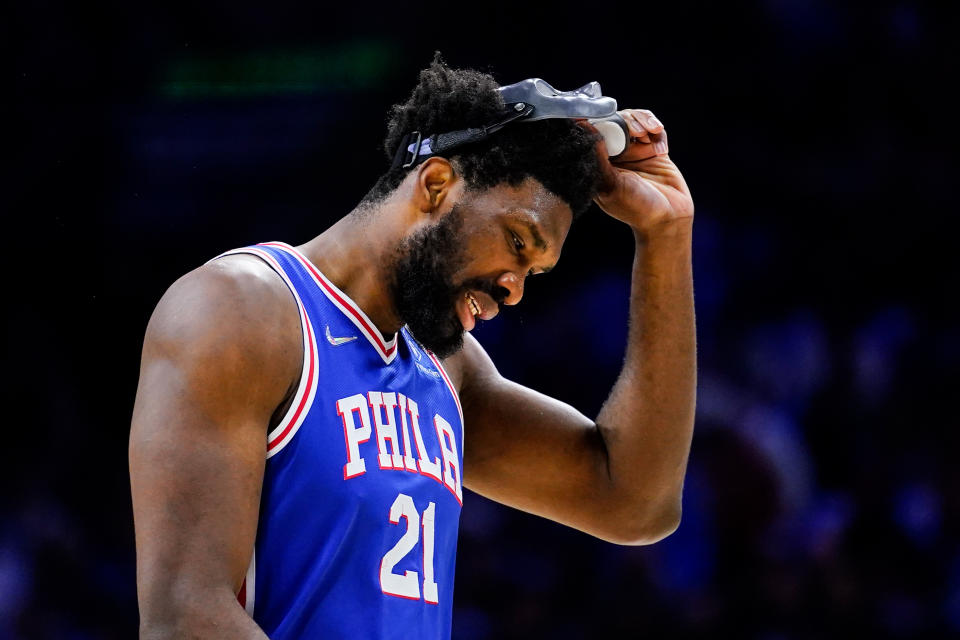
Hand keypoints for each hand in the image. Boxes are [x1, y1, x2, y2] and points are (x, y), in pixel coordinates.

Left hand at [587, 109, 693, 235]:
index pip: (596, 132)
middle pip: (617, 121)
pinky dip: (656, 129)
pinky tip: (658, 143)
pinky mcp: (654, 150)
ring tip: (650, 133)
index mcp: (600, 163)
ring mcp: (636, 152)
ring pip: (636, 120)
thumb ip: (598, 157)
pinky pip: (654, 129)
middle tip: (637, 132)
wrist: (668, 218)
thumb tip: (582, 128)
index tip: (607, 118)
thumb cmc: (636, 208)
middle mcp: (617, 155)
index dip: (602, 122)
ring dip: (643, 121)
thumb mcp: (612, 184)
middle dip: (627, 121)